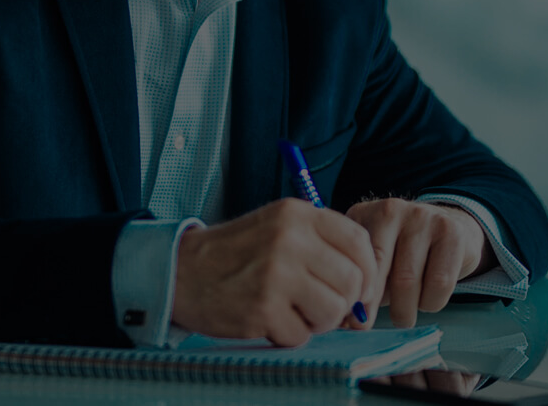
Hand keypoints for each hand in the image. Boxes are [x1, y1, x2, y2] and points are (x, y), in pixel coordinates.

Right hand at [169, 198, 375, 346]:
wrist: (179, 272)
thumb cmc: (235, 254)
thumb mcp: (278, 227)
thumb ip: (322, 245)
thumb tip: (367, 284)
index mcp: (297, 214)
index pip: (359, 241)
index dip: (368, 270)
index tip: (359, 287)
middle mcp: (290, 240)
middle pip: (352, 281)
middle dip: (342, 301)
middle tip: (319, 305)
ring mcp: (276, 275)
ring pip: (333, 311)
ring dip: (318, 321)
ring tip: (293, 311)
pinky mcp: (262, 309)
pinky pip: (302, 334)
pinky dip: (289, 334)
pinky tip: (269, 319)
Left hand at [344, 198, 497, 328]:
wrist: (449, 227)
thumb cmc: (401, 253)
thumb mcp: (375, 260)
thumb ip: (361, 285)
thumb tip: (349, 322)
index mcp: (365, 215)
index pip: (361, 262)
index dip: (362, 297)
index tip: (358, 322)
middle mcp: (392, 210)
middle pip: (382, 271)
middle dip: (383, 308)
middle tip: (387, 323)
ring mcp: (424, 217)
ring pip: (410, 282)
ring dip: (408, 309)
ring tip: (406, 312)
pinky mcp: (452, 231)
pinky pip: (440, 283)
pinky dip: (433, 302)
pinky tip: (428, 297)